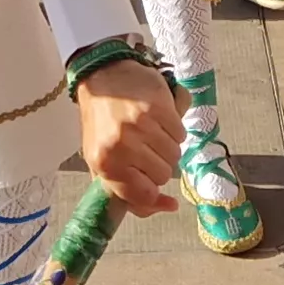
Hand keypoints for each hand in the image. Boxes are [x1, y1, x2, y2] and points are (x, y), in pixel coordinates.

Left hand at [73, 59, 185, 214]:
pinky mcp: (158, 106)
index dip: (153, 191)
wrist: (103, 77)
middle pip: (164, 175)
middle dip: (158, 165)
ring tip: (151, 133)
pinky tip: (159, 120)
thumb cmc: (103, 124)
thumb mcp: (104, 164)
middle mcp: (122, 146)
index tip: (150, 181)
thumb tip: (170, 207)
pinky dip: (174, 130)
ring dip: (167, 147)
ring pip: (175, 154)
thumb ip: (131, 193)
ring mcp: (141, 125)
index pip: (145, 195)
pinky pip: (181, 133)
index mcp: (105, 164)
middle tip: (144, 149)